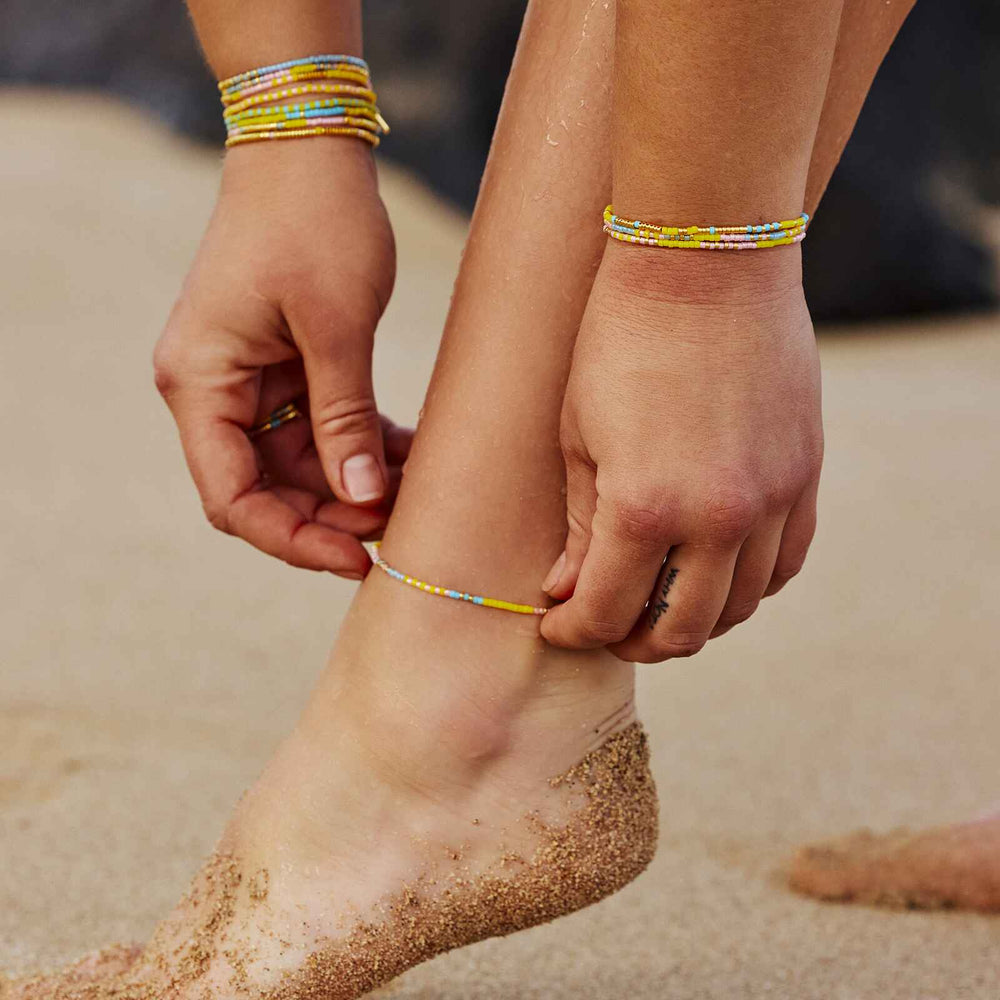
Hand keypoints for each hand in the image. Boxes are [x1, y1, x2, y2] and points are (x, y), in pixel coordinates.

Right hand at [154, 139, 410, 576]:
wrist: (311, 149)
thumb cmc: (314, 222)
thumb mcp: (334, 327)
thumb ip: (345, 418)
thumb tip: (363, 498)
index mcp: (201, 384)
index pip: (232, 497)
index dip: (292, 539)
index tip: (355, 557)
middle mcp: (215, 391)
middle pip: (267, 489)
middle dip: (332, 514)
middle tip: (396, 529)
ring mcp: (250, 381)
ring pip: (301, 465)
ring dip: (357, 482)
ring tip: (417, 489)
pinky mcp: (286, 368)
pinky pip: (321, 428)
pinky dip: (363, 445)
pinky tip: (411, 456)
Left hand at [540, 244, 823, 660]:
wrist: (705, 262)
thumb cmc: (619, 339)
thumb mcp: (579, 436)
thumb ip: (581, 527)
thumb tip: (568, 594)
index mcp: (644, 506)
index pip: (607, 610)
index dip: (575, 631)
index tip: (558, 626)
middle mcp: (719, 516)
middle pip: (681, 629)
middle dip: (633, 641)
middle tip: (606, 627)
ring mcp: (772, 498)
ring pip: (740, 607)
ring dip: (693, 621)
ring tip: (657, 605)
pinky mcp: (804, 475)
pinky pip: (785, 564)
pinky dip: (747, 586)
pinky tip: (715, 574)